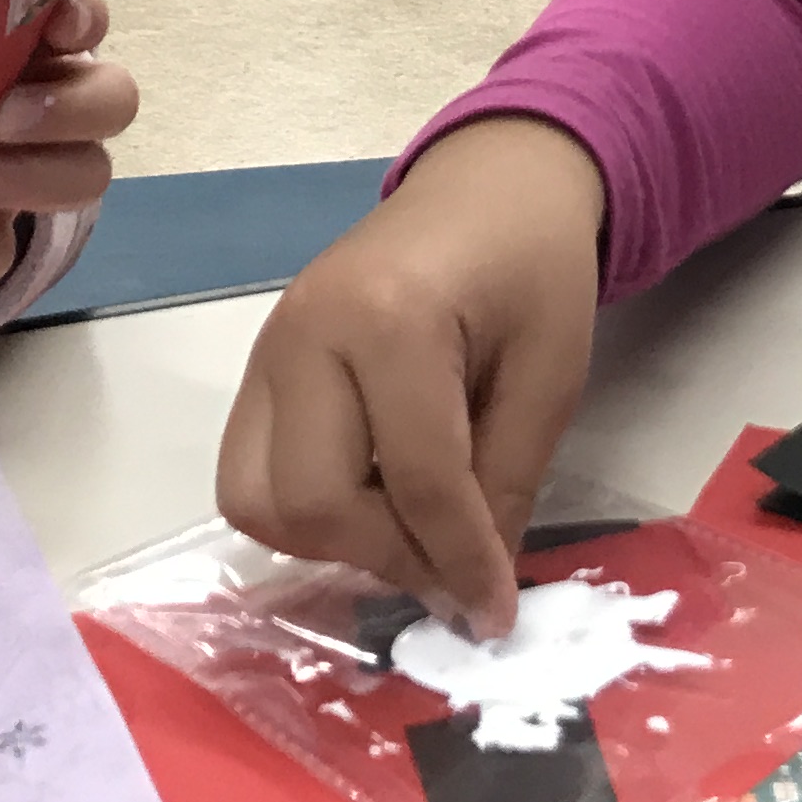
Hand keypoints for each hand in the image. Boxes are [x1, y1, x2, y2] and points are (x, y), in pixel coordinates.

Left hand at [0, 0, 130, 288]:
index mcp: (16, 44)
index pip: (79, 18)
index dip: (84, 16)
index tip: (58, 22)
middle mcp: (41, 103)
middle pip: (113, 101)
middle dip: (71, 110)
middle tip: (2, 118)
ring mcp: (20, 175)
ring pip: (88, 173)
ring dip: (37, 176)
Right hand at [216, 118, 605, 635]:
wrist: (488, 186)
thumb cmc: (533, 268)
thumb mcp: (550, 376)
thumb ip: (507, 482)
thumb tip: (472, 594)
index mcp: (390, 320)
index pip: (417, 481)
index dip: (461, 562)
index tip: (495, 616)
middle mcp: (305, 334)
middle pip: (310, 503)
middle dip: (384, 556)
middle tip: (450, 559)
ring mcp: (267, 349)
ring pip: (255, 500)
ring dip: (332, 540)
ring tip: (408, 524)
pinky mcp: (257, 366)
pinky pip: (250, 472)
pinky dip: (307, 509)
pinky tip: (375, 495)